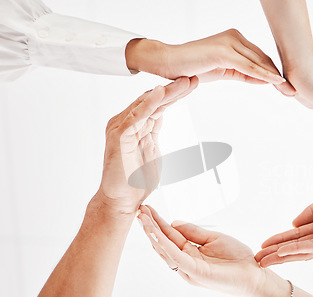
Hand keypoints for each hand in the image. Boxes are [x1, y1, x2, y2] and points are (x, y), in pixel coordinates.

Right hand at [98, 77, 198, 213]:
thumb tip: (161, 117)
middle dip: (174, 89)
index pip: (157, 104)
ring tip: (185, 82)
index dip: (175, 94)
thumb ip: (154, 132)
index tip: (192, 84)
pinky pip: (136, 116)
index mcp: (136, 125)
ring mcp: (121, 127)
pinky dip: (149, 103)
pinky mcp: (119, 136)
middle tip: (193, 78)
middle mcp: (126, 122)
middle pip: (154, 100)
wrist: (123, 201)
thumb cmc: (135, 180)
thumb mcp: (152, 150)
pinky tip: (160, 92)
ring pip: (147, 104)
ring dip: (167, 92)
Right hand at [126, 30, 294, 95]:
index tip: (286, 85)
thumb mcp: (224, 71)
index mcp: (235, 39)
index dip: (273, 71)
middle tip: (293, 90)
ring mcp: (229, 42)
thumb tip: (264, 80)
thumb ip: (243, 74)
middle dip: (278, 76)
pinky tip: (274, 82)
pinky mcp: (223, 51)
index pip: (260, 57)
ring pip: (257, 62)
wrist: (170, 64)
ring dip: (274, 77)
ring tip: (288, 90)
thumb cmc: (193, 67)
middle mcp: (234, 37)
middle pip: (262, 59)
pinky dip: (262, 75)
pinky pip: (247, 66)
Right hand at [139, 205, 264, 296]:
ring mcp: (188, 268)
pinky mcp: (195, 272)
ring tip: (143, 219)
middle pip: (163, 242)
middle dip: (150, 226)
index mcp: (190, 252)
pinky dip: (164, 246)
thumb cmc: (237, 258)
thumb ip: (193, 232)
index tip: (147, 209)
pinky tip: (156, 234)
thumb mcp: (213, 238)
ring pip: (165, 250)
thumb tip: (173, 222)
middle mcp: (185, 262)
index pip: (170, 235)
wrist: (254, 274)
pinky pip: (176, 258)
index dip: (158, 222)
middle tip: (139, 210)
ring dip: (153, 234)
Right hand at [255, 156, 312, 266]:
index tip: (263, 245)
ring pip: (307, 251)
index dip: (280, 241)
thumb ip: (311, 211)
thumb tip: (292, 223)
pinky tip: (285, 251)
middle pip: (300, 249)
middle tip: (257, 260)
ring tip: (266, 259)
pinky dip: (300, 248)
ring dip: (284, 255)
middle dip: (277, 254)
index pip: (299, 237)